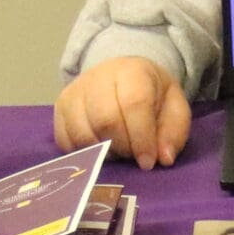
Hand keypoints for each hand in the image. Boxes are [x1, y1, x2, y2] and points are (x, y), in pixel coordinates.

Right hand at [54, 55, 189, 168]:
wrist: (122, 76)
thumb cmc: (151, 96)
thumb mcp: (174, 108)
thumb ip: (174, 132)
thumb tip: (164, 159)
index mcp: (132, 72)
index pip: (133, 104)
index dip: (142, 139)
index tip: (148, 162)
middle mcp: (98, 77)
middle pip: (105, 120)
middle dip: (122, 147)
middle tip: (132, 154)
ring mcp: (74, 92)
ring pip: (83, 133)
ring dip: (103, 153)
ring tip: (117, 151)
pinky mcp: (60, 108)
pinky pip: (66, 140)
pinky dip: (84, 154)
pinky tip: (100, 150)